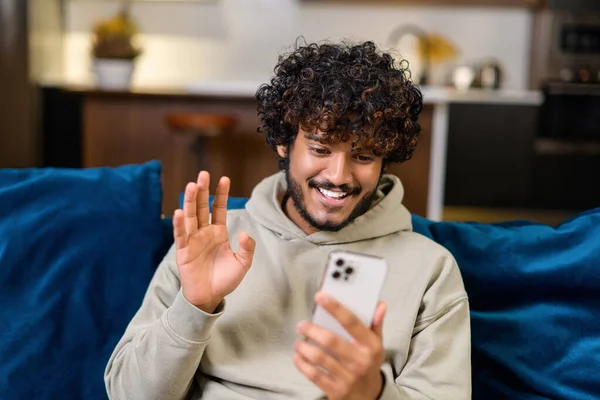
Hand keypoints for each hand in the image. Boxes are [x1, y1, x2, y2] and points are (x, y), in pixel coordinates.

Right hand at [173, 171, 255, 312]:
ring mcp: (193, 240)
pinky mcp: (183, 251)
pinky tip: (178, 212)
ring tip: (191, 185)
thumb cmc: (225, 280)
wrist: (209, 297)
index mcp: (218, 233)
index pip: (218, 208)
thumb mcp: (242, 264)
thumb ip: (247, 248)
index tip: (224, 178)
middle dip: (202, 191)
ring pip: (190, 216)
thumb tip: (244, 233)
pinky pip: (181, 235)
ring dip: (189, 201)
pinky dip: (179, 224)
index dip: (221, 194)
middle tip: (203, 174)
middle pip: (201, 207)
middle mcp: (204, 233)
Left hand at [294, 293, 386, 399]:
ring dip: (303, 347)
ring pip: (319, 357)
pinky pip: (314, 375)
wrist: (369, 397)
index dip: (335, 307)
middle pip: (330, 340)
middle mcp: (359, 361)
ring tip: (299, 342)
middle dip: (311, 330)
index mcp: (370, 346)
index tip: (321, 296)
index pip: (351, 322)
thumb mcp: (377, 345)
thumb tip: (379, 305)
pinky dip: (302, 364)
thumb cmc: (369, 365)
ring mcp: (347, 377)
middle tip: (302, 325)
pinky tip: (299, 357)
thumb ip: (376, 324)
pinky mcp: (336, 390)